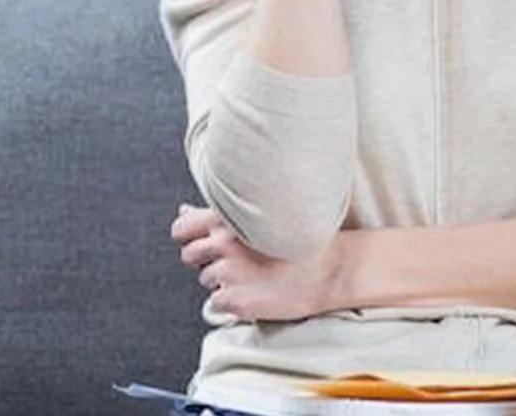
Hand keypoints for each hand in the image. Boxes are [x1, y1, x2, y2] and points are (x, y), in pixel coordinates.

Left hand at [171, 203, 339, 321]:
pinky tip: (255, 291)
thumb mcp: (264, 216)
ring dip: (223, 280)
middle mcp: (226, 243)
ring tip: (253, 276)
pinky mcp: (234, 299)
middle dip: (208, 259)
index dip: (190, 235)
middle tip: (237, 261)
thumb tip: (183, 212)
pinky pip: (216, 303)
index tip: (203, 240)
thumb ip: (218, 215)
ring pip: (206, 279)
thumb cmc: (303, 241)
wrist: (331, 270)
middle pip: (190, 255)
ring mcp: (229, 273)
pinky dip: (231, 301)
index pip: (183, 227)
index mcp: (232, 218)